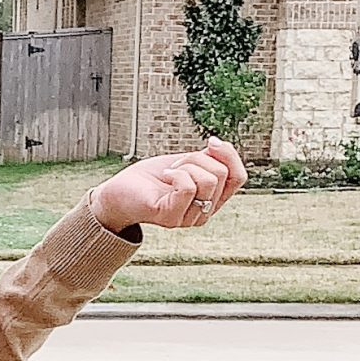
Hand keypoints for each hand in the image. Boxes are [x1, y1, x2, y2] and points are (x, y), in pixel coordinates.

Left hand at [94, 136, 246, 231]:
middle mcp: (205, 214)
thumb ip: (209, 158)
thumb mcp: (188, 162)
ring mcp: (188, 218)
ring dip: (187, 165)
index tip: (210, 142)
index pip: (239, 177)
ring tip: (170, 171)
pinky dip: (176, 173)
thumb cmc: (152, 178)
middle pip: (222, 174)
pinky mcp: (171, 217)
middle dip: (199, 157)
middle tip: (177, 163)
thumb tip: (220, 145)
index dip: (229, 154)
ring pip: (208, 180)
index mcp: (212, 201)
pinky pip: (188, 187)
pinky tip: (165, 177)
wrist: (120, 191)